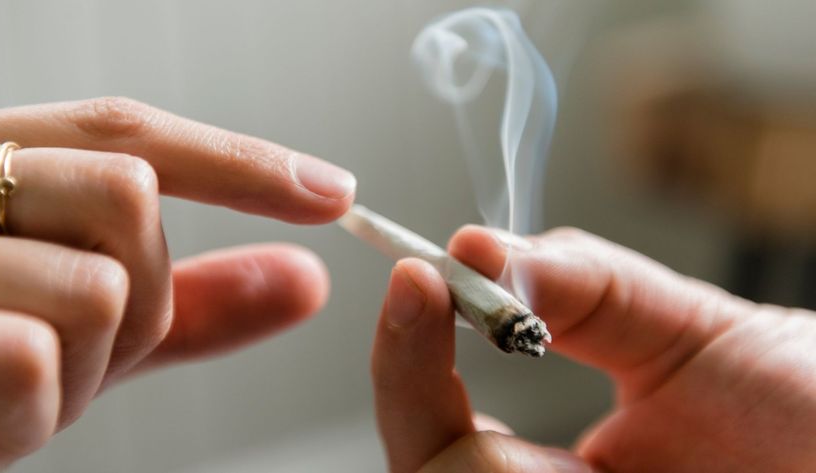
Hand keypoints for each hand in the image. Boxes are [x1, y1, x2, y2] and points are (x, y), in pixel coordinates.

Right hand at [0, 97, 354, 468]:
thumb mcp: (82, 328)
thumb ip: (192, 302)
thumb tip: (305, 276)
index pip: (134, 136)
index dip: (242, 163)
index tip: (333, 193)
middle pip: (132, 199)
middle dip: (140, 301)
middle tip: (79, 351)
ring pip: (99, 288)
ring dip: (85, 372)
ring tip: (19, 391)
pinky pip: (33, 357)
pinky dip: (33, 415)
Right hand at [372, 226, 815, 471]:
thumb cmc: (805, 411)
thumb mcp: (688, 331)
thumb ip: (583, 283)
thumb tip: (476, 245)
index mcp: (552, 466)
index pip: (436, 421)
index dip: (409, 352)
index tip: (417, 276)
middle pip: (420, 464)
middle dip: (410, 378)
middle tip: (425, 289)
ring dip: (473, 436)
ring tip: (538, 393)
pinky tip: (567, 461)